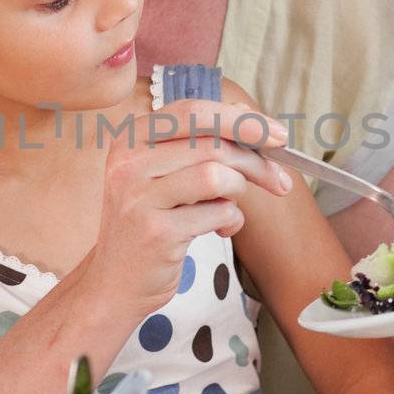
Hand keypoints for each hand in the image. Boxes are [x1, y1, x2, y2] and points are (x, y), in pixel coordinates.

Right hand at [83, 98, 290, 320]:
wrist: (115, 281)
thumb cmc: (150, 222)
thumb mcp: (162, 175)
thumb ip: (198, 145)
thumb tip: (252, 121)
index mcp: (130, 139)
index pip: (193, 112)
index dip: (241, 120)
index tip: (279, 135)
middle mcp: (129, 163)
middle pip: (211, 143)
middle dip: (256, 162)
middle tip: (279, 181)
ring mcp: (139, 197)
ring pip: (217, 176)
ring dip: (239, 193)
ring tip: (231, 209)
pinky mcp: (157, 232)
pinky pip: (218, 213)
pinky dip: (231, 221)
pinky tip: (220, 230)